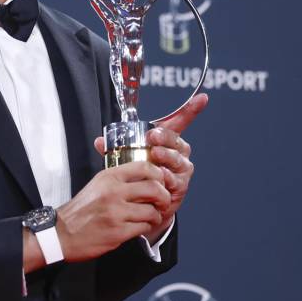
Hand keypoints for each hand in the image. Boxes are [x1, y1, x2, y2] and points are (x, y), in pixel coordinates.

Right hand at [54, 161, 170, 262]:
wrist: (62, 233)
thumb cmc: (80, 210)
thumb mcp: (96, 185)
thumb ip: (118, 179)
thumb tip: (143, 177)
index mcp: (108, 177)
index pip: (144, 166)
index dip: (158, 174)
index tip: (160, 181)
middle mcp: (113, 192)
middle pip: (154, 188)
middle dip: (164, 196)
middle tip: (163, 202)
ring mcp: (116, 212)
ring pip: (152, 210)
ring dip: (156, 215)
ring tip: (151, 217)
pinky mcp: (118, 232)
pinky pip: (144, 227)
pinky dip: (146, 227)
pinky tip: (140, 226)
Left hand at [93, 93, 207, 240]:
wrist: (147, 203)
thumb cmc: (141, 173)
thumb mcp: (128, 156)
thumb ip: (115, 148)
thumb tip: (99, 141)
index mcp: (168, 140)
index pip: (181, 122)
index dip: (192, 109)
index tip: (202, 97)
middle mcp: (179, 153)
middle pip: (176, 141)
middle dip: (165, 138)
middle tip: (152, 137)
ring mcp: (181, 170)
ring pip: (177, 160)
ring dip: (166, 156)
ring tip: (155, 155)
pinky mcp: (180, 187)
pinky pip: (175, 180)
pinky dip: (167, 178)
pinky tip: (160, 177)